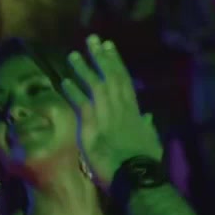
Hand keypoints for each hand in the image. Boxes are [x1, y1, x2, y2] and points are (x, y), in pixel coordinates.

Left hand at [60, 35, 163, 188]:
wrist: (135, 175)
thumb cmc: (144, 161)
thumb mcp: (150, 140)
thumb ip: (147, 126)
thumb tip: (147, 116)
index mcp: (134, 111)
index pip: (124, 81)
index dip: (116, 62)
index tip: (109, 47)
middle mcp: (120, 107)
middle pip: (109, 76)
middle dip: (100, 57)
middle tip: (92, 39)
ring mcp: (106, 115)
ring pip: (94, 86)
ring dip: (83, 69)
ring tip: (72, 55)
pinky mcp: (92, 126)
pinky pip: (81, 104)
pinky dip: (73, 92)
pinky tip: (64, 81)